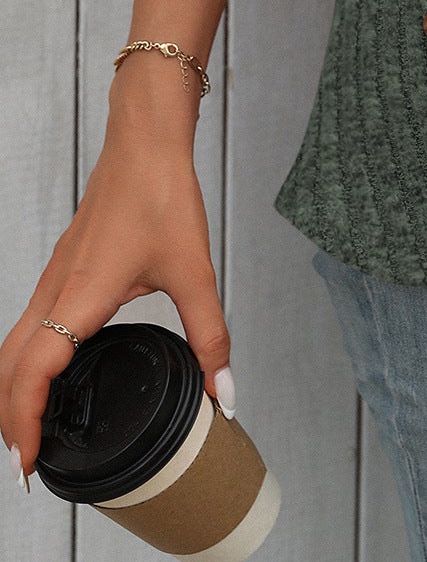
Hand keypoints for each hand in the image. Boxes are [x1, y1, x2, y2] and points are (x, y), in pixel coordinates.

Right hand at [0, 116, 233, 488]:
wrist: (144, 141)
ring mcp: (53, 277)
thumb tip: (224, 393)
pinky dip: (26, 359)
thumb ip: (209, 336)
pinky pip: (27, 323)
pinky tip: (53, 370)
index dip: (23, 424)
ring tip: (34, 428)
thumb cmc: (163, 195)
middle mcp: (55, 290)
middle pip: (9, 367)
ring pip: (13, 344)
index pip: (32, 374)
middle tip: (27, 462)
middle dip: (10, 418)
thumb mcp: (194, 271)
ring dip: (14, 389)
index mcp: (80, 298)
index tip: (27, 466)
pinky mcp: (62, 267)